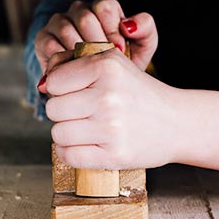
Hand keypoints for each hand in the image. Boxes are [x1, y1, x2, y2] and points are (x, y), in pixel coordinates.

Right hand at [34, 0, 157, 71]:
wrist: (94, 88)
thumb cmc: (119, 67)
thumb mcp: (139, 50)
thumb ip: (145, 31)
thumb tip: (128, 24)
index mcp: (102, 9)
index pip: (104, 6)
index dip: (111, 29)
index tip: (118, 50)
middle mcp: (79, 12)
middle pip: (84, 17)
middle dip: (96, 43)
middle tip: (102, 63)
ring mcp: (59, 23)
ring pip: (65, 29)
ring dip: (78, 52)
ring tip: (88, 71)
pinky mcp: (43, 39)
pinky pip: (50, 45)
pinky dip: (62, 61)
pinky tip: (72, 74)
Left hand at [38, 49, 181, 169]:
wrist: (177, 123)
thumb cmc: (137, 93)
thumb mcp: (111, 64)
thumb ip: (72, 63)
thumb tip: (41, 84)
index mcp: (107, 67)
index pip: (53, 82)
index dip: (61, 89)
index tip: (77, 93)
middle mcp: (108, 96)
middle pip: (53, 109)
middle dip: (64, 112)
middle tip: (84, 113)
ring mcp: (111, 128)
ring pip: (58, 133)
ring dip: (67, 134)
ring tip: (87, 129)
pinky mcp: (114, 155)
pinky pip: (69, 155)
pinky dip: (71, 152)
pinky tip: (85, 145)